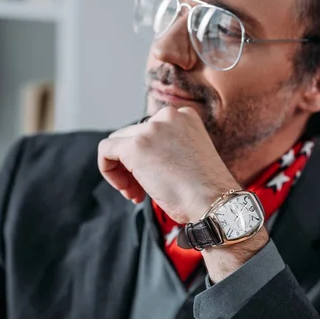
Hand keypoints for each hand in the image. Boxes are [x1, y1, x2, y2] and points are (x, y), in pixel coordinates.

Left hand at [98, 106, 238, 223]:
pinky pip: (105, 151)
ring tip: (137, 194)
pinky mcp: (135, 146)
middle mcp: (167, 116)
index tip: (156, 178)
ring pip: (118, 143)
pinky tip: (126, 189)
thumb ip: (167, 147)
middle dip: (133, 165)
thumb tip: (141, 157)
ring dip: (123, 171)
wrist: (214, 202)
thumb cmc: (206, 191)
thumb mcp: (189, 156)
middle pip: (133, 136)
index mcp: (185, 116)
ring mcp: (151, 130)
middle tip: (143, 191)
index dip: (148, 157)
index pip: (150, 131)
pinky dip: (108, 171)